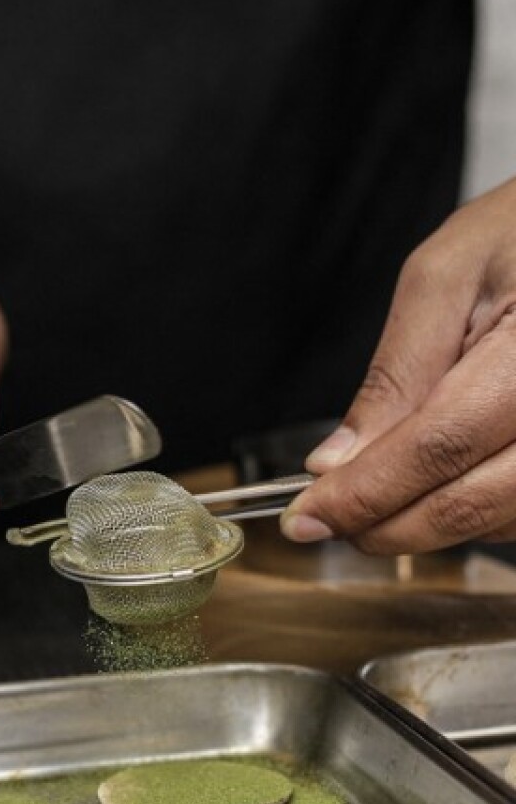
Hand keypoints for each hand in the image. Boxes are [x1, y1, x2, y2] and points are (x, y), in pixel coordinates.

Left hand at [280, 176, 515, 552]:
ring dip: (427, 525)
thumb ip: (394, 374)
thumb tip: (338, 462)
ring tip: (381, 493)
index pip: (440, 445)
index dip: (366, 493)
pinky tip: (438, 480)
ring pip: (498, 521)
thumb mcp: (445, 277)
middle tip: (330, 522)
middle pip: (472, 503)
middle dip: (387, 525)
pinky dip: (471, 512)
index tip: (307, 516)